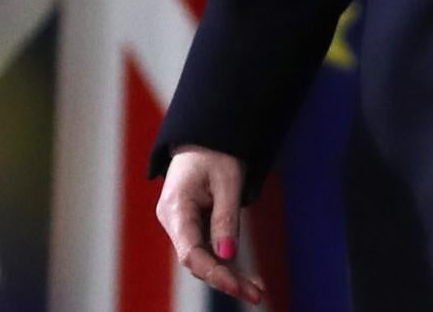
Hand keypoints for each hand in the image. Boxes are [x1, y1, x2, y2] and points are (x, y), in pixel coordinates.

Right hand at [155, 146, 265, 304]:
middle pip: (197, 261)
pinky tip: (248, 279)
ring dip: (230, 275)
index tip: (238, 287)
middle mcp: (173, 221)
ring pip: (204, 259)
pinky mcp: (193, 227)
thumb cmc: (216, 153)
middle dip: (227, 280)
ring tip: (258, 290)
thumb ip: (225, 218)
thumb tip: (227, 256)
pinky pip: (208, 251)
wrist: (205, 137)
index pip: (190, 253)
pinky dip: (227, 264)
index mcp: (175, 207)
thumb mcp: (227, 180)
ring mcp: (182, 225)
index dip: (214, 273)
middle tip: (257, 294)